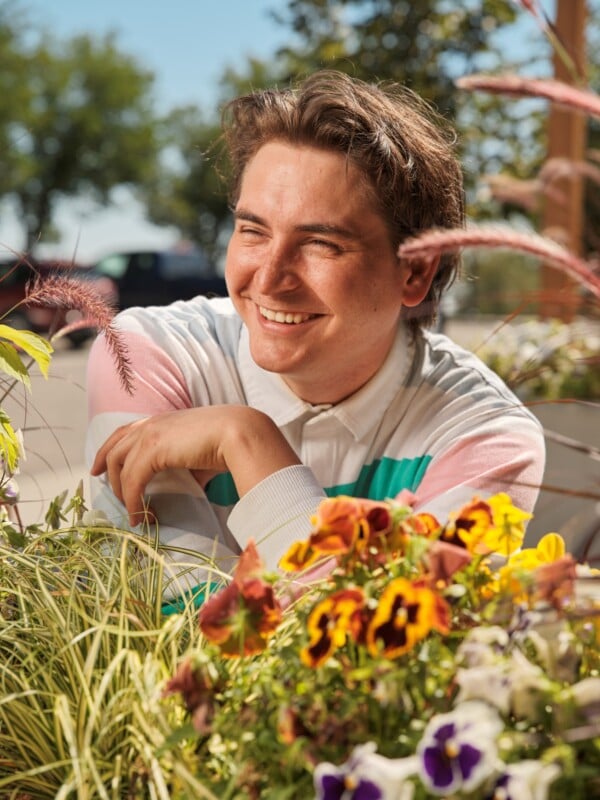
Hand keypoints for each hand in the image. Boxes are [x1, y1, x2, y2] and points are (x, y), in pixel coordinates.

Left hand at [90, 405, 299, 525]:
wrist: (239, 433)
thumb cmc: (228, 443)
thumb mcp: (199, 453)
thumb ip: (187, 466)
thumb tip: (189, 484)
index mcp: (161, 420)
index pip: (125, 432)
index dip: (109, 449)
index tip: (100, 467)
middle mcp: (150, 424)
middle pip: (114, 446)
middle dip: (103, 469)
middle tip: (105, 491)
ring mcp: (149, 435)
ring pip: (117, 466)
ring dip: (121, 492)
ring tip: (131, 511)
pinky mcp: (151, 450)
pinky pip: (132, 481)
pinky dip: (133, 501)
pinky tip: (139, 516)